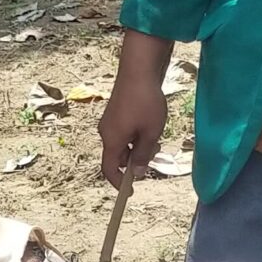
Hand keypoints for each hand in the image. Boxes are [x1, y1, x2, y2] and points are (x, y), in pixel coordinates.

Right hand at [98, 59, 169, 191]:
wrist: (138, 70)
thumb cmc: (145, 103)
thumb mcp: (150, 133)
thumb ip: (143, 155)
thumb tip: (136, 172)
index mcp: (112, 141)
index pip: (110, 169)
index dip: (119, 182)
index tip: (131, 191)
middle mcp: (106, 132)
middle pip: (118, 156)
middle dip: (135, 159)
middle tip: (155, 150)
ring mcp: (109, 121)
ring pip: (122, 143)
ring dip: (137, 145)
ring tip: (155, 133)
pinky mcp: (115, 112)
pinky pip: (123, 131)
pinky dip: (135, 134)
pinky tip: (149, 122)